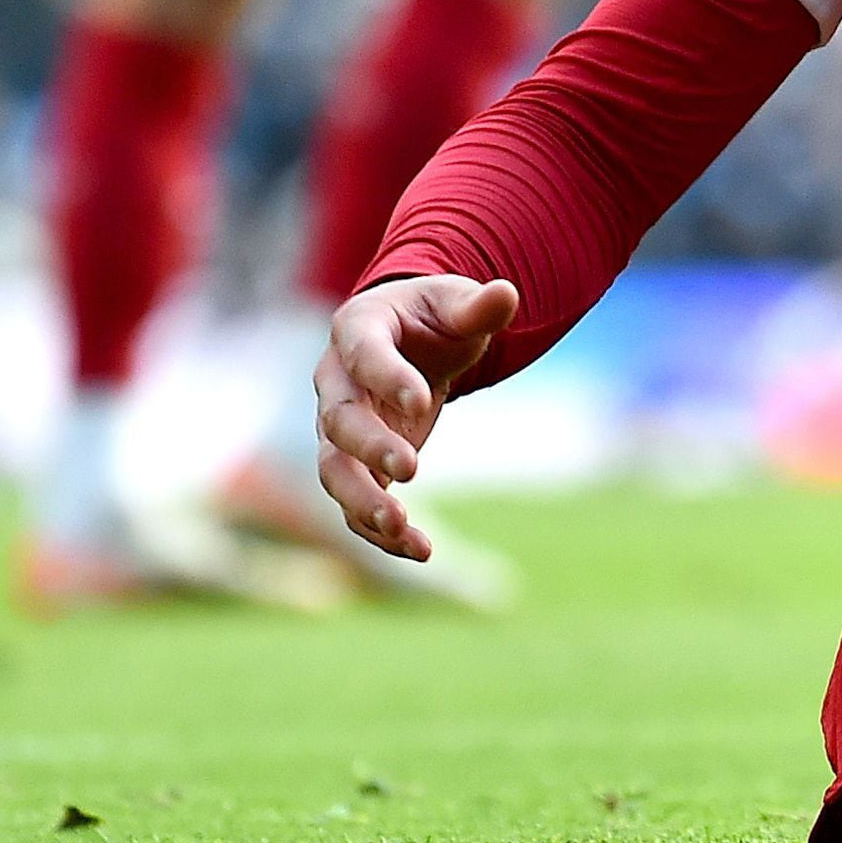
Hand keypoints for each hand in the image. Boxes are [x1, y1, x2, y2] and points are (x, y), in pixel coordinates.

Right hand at [314, 274, 519, 561]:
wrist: (410, 341)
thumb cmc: (433, 317)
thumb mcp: (456, 303)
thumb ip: (478, 307)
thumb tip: (508, 293)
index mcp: (358, 329)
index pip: (363, 353)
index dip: (387, 376)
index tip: (423, 400)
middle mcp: (336, 382)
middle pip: (338, 421)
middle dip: (370, 447)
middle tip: (413, 467)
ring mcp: (338, 428)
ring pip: (334, 471)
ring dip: (363, 501)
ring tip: (401, 527)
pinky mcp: (355, 465)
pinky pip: (355, 503)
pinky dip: (381, 530)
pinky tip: (421, 549)